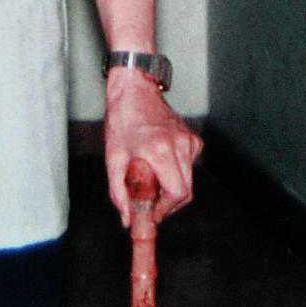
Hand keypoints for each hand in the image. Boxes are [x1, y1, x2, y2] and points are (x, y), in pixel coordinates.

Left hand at [104, 69, 200, 224]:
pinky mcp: (192, 138)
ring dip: (173, 189)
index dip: (165, 210)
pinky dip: (178, 173)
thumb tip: (127, 217)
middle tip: (151, 203)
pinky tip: (161, 165)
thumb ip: (118, 191)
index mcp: (160, 150)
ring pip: (189, 180)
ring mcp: (189, 140)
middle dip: (169, 204)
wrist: (135, 89)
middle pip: (186, 192)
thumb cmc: (123, 118)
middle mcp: (180, 145)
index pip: (176, 193)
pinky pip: (190, 166)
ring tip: (153, 182)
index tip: (151, 213)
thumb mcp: (113, 157)